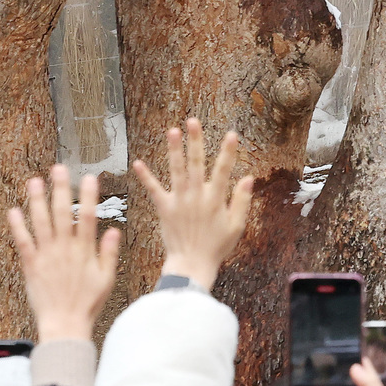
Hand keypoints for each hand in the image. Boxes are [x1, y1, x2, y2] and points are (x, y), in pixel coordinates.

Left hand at [7, 167, 119, 342]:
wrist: (65, 323)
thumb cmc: (88, 304)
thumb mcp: (107, 279)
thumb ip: (109, 253)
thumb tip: (113, 232)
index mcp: (85, 251)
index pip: (88, 216)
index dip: (89, 196)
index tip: (89, 178)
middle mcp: (65, 249)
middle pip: (62, 213)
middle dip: (61, 189)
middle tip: (59, 168)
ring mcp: (46, 255)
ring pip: (40, 222)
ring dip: (37, 200)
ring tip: (35, 181)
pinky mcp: (31, 265)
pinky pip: (22, 241)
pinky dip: (18, 226)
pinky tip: (14, 210)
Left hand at [132, 118, 253, 290]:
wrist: (192, 264)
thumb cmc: (217, 247)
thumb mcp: (236, 227)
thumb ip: (242, 202)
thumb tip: (248, 179)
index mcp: (216, 200)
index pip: (223, 171)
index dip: (228, 152)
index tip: (232, 134)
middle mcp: (196, 196)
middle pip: (196, 164)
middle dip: (196, 141)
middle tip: (193, 121)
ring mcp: (179, 201)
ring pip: (176, 170)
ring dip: (174, 150)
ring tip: (172, 130)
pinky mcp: (164, 209)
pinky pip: (154, 190)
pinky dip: (146, 177)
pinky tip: (137, 162)